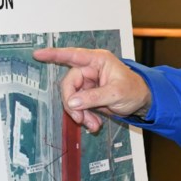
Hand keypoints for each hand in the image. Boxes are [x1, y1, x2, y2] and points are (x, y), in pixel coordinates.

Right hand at [33, 47, 151, 133]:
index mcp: (98, 61)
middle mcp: (91, 69)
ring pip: (72, 98)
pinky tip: (93, 124)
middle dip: (73, 104)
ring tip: (92, 124)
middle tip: (80, 118)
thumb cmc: (134, 90)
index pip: (73, 55)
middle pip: (69, 84)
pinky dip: (84, 117)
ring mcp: (88, 83)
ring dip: (80, 114)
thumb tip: (73, 102)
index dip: (54, 55)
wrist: (142, 102)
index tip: (38, 55)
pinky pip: (78, 106)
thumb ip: (94, 97)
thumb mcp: (116, 93)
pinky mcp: (88, 95)